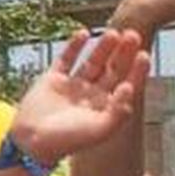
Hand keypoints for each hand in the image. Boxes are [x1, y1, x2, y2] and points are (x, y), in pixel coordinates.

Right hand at [5, 26, 147, 168]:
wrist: (31, 142)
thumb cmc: (68, 141)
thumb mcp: (100, 130)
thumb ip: (119, 110)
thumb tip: (131, 87)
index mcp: (107, 106)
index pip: (127, 82)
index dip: (137, 69)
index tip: (143, 54)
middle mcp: (93, 94)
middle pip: (113, 68)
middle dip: (123, 53)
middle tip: (132, 35)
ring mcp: (73, 85)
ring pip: (93, 61)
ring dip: (103, 47)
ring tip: (113, 33)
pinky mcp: (53, 79)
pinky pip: (66, 59)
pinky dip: (74, 46)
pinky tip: (83, 34)